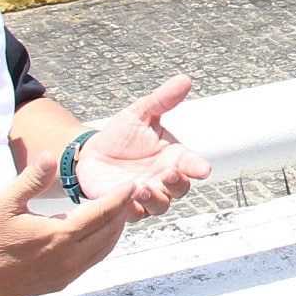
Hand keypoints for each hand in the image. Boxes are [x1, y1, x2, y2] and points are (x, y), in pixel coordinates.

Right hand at [0, 159, 134, 295]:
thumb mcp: (3, 202)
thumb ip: (31, 179)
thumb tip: (50, 157)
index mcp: (59, 236)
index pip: (102, 213)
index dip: (119, 197)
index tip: (131, 185)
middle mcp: (68, 258)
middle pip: (109, 232)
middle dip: (122, 212)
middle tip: (130, 195)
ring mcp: (66, 274)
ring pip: (103, 250)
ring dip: (114, 230)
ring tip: (118, 212)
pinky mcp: (59, 283)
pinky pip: (90, 262)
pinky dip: (101, 246)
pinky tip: (97, 233)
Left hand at [77, 76, 212, 216]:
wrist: (93, 154)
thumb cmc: (121, 136)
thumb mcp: (140, 114)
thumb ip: (162, 101)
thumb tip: (183, 80)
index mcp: (174, 157)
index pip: (193, 164)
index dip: (198, 167)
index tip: (202, 169)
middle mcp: (163, 178)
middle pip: (181, 188)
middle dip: (177, 183)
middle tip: (168, 174)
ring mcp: (147, 194)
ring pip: (160, 204)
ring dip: (155, 198)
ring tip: (142, 187)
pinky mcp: (126, 205)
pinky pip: (135, 215)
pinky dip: (133, 211)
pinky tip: (127, 201)